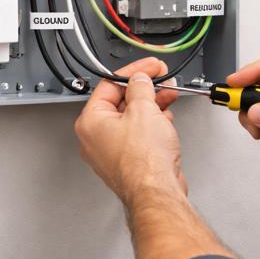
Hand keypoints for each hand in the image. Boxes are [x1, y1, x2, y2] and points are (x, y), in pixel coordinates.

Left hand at [74, 58, 185, 205]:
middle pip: (121, 101)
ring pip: (132, 118)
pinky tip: (166, 117)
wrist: (157, 192)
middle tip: (161, 78)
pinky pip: (138, 134)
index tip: (149, 67)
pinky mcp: (128, 161)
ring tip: (168, 95)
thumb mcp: (144, 109)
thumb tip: (139, 79)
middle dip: (145, 88)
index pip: (110, 85)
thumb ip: (141, 87)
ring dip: (152, 104)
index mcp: (91, 122)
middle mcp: (96, 138)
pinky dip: (152, 123)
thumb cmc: (143, 161)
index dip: (133, 71)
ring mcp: (112, 151)